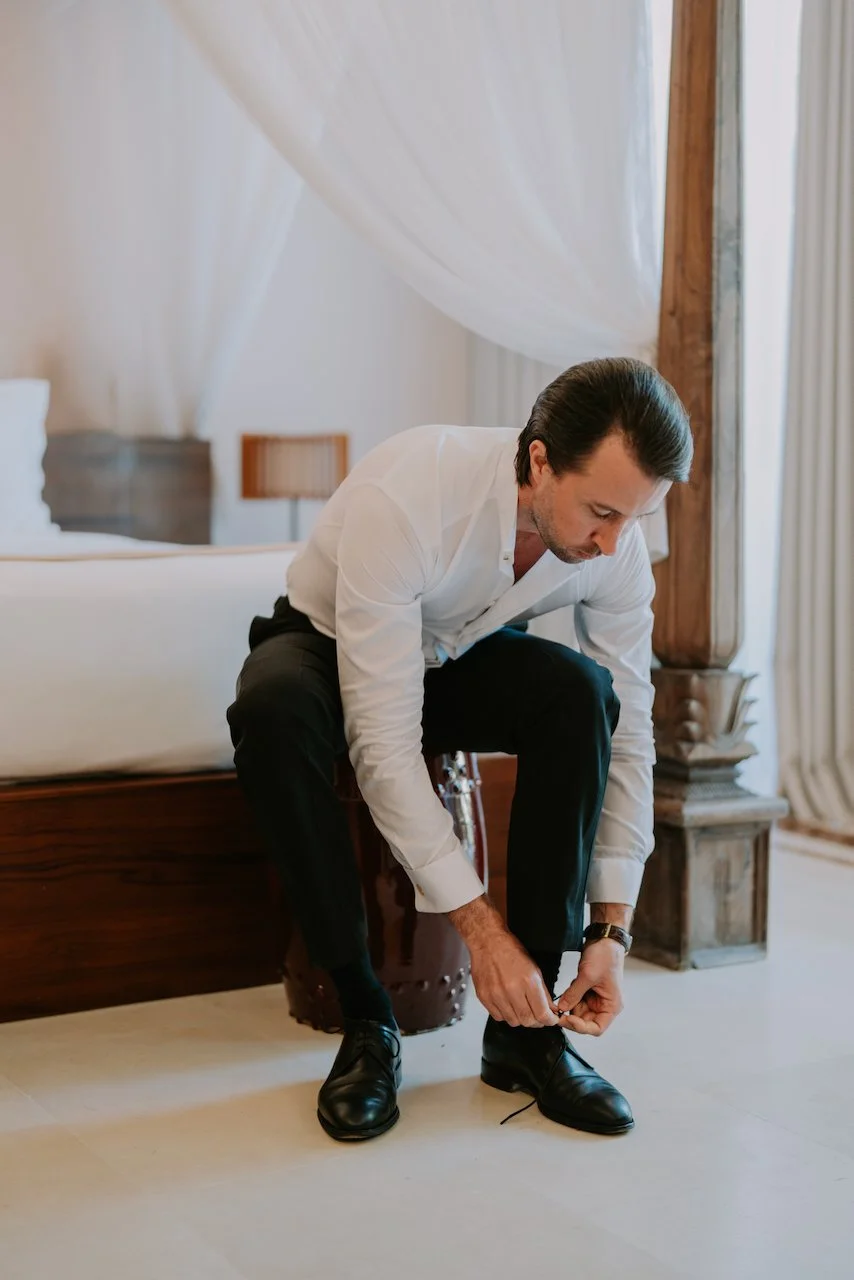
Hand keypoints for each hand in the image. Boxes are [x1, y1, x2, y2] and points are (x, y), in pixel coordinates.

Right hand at [447, 896, 557, 1027]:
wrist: (488, 942)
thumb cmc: (510, 951)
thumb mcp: (534, 969)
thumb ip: (543, 992)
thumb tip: (550, 1010)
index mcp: (527, 981)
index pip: (542, 1014)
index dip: (549, 1020)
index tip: (550, 1020)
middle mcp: (511, 990)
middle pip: (527, 1021)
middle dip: (536, 1021)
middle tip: (537, 1015)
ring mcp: (496, 995)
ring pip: (513, 1022)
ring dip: (520, 1018)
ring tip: (521, 1007)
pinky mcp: (484, 997)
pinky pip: (498, 1017)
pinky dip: (505, 1014)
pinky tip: (508, 1004)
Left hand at [554, 939, 624, 1035]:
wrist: (604, 938)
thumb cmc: (604, 956)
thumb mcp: (588, 976)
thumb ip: (574, 994)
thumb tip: (561, 1008)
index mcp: (612, 1006)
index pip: (596, 1028)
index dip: (581, 1027)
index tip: (567, 1019)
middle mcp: (605, 1005)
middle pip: (586, 1022)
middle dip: (571, 1017)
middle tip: (557, 1011)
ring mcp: (595, 998)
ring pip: (578, 1012)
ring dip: (569, 1005)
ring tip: (565, 994)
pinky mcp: (588, 990)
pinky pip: (576, 1000)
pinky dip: (569, 996)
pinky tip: (569, 986)